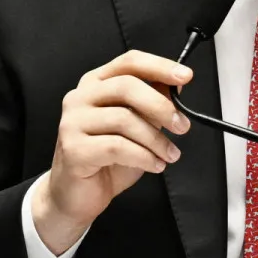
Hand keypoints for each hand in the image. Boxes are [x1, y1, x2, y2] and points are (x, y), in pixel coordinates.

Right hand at [32, 50, 191, 253]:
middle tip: (182, 125)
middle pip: (126, 86)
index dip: (159, 66)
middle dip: (161, 106)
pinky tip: (154, 165)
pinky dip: (144, 157)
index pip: (129, 62)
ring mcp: (72, 122)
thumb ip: (151, 103)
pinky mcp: (73, 149)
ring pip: (124, 119)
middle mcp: (80, 98)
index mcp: (96, 84)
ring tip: (170, 154)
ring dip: (156, 139)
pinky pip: (117, 147)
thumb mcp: (137, 125)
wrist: (77, 195)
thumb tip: (176, 87)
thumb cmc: (108, 158)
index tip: (185, 76)